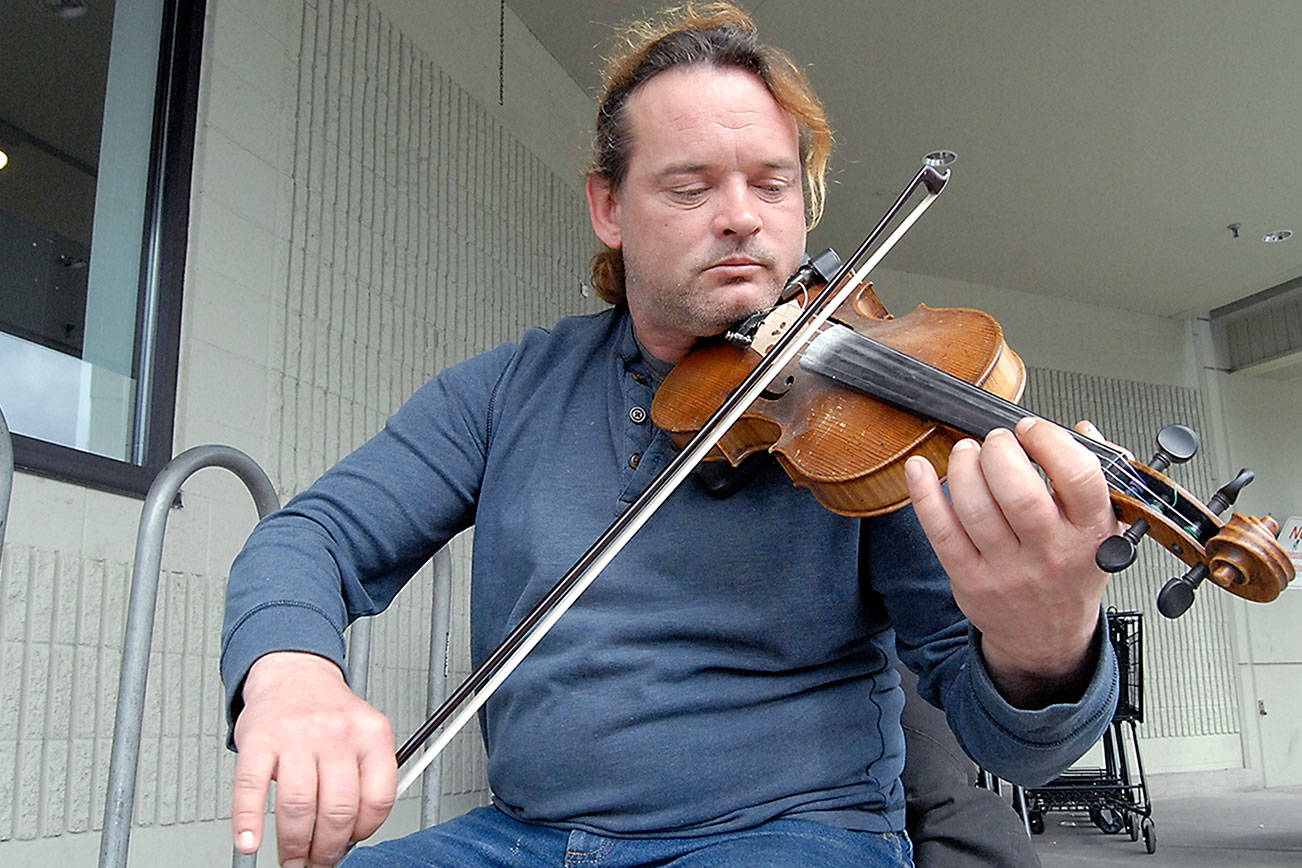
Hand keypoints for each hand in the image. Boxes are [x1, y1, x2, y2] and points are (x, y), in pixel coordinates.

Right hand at [232, 651, 396, 866]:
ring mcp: (297, 735)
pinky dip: (247, 822)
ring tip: (291, 860)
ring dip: (293, 845)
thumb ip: (366, 775)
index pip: (378, 798)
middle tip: (318, 862)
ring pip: (298, 806)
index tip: (351, 846)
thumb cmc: (328, 712)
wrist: (294, 673)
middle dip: (327, 849)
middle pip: (337, 809)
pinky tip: (249, 841)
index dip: (364, 832)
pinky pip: (251, 788)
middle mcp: (336, 732)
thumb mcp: (364, 733)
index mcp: (371, 734)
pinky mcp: (259, 739)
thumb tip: (356, 833)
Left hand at [904, 417, 1117, 706]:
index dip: (1051, 442)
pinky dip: (925, 495)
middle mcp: (1051, 553)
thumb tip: (1081, 429)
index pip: (1079, 477)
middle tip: (995, 441)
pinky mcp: (970, 580)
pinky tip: (919, 470)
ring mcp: (1008, 570)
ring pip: (976, 508)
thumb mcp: (1104, 529)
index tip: (1032, 430)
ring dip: (963, 467)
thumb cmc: (1071, 574)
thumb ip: (1100, 475)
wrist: (1047, 637)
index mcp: (1090, 533)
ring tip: (966, 452)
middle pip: (1019, 493)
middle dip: (999, 452)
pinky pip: (941, 532)